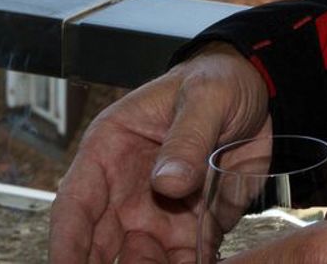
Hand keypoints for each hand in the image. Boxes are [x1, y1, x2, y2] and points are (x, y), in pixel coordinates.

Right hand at [49, 43, 272, 263]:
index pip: (76, 203)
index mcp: (111, 149)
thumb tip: (167, 182)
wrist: (259, 93)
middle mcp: (125, 190)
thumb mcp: (207, 96)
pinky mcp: (190, 227)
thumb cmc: (218, 81)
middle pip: (100, 244)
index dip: (67, 242)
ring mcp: (156, 213)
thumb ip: (188, 137)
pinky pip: (184, 261)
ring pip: (142, 260)